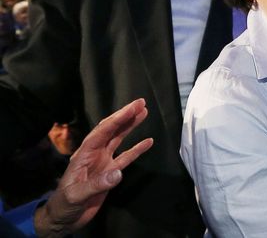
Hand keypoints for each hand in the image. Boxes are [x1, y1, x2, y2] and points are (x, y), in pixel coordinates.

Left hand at [34, 99, 152, 237]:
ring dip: (131, 125)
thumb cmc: (64, 204)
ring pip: (119, 139)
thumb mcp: (76, 194)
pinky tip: (148, 141)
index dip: (118, 118)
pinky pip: (126, 157)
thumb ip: (96, 183)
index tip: (132, 108)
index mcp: (85, 153)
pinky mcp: (110, 173)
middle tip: (141, 102)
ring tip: (144, 112)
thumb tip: (119, 173)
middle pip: (111, 130)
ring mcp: (103, 162)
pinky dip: (137, 149)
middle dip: (125, 115)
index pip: (103, 131)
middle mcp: (95, 153)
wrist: (63, 219)